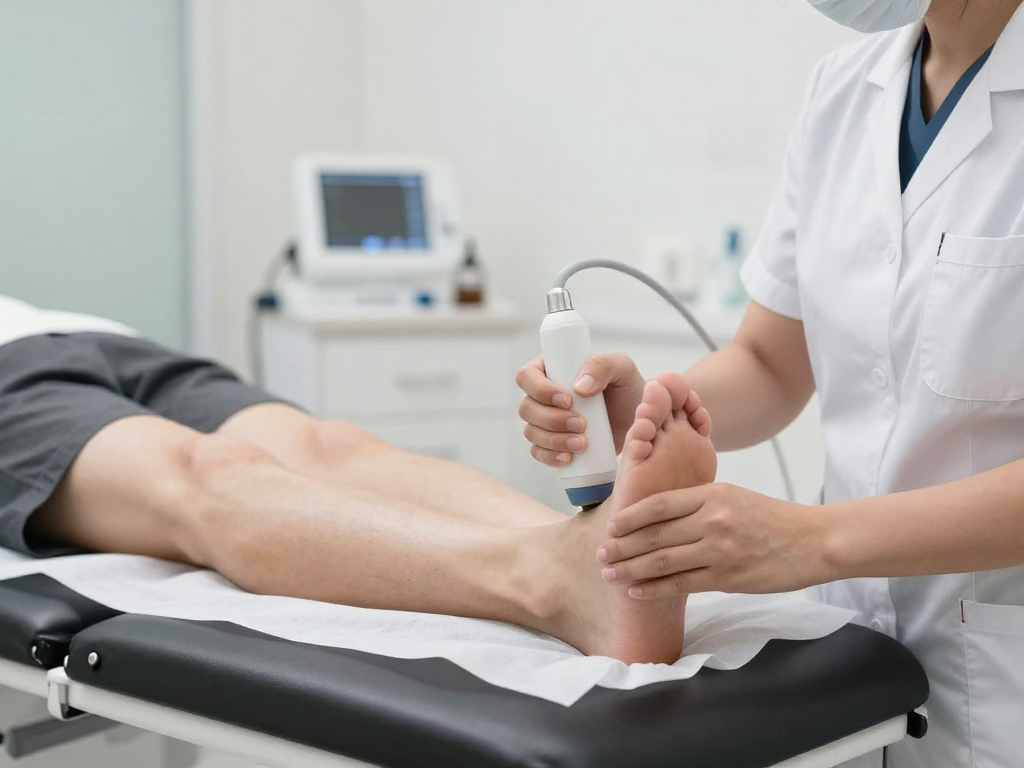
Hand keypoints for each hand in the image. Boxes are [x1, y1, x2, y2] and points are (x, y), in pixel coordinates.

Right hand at [515, 353, 646, 466]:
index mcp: (552, 370)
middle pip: (526, 408)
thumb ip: (602, 365)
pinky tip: (569, 457)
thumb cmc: (628, 389)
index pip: (527, 376)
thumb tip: (579, 387)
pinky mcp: (552, 445)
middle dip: (551, 419)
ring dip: (554, 440)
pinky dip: (550, 457)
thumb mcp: (622, 368)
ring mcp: (545, 422)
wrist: (641, 422)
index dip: (539, 389)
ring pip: (531, 432)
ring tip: (582, 443)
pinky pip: (538, 453)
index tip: (566, 400)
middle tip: (581, 424)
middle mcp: (543, 396)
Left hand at [596, 483, 830, 596]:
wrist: (814, 541)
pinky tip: (635, 590)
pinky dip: (653, 588)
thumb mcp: (734, 496)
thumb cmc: (772, 518)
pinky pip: (681, 584)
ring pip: (662, 560)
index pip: (659, 504)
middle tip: (599, 553)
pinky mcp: (727, 578)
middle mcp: (712, 520)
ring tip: (609, 573)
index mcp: (712, 494)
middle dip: (621, 546)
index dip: (630, 517)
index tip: (611, 526)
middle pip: (654, 534)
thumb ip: (700, 504)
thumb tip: (662, 515)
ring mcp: (719, 550)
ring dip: (630, 569)